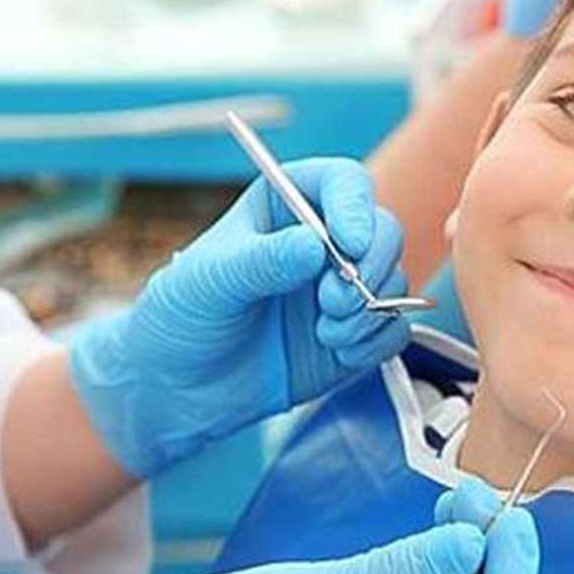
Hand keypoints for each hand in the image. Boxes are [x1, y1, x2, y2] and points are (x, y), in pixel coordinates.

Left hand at [69, 159, 411, 475]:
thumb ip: (261, 261)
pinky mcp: (356, 333)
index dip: (355, 206)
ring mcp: (343, 288)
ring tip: (325, 334)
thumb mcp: (208, 281)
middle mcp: (323, 241)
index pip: (341, 182)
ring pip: (394, 280)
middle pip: (383, 230)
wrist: (179, 390)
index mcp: (285, 206)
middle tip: (332, 302)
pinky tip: (337, 352)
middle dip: (370, 267)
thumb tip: (314, 247)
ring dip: (369, 310)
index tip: (349, 243)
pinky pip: (395, 327)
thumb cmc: (182, 319)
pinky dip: (375, 340)